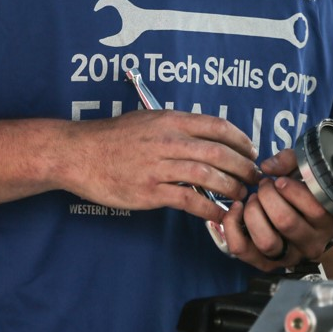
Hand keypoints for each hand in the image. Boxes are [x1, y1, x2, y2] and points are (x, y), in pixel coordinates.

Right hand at [58, 109, 258, 222]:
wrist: (78, 154)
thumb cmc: (113, 137)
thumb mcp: (148, 119)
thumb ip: (178, 126)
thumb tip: (208, 136)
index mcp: (171, 120)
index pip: (218, 127)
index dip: (241, 140)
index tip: (251, 151)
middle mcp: (168, 141)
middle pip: (219, 154)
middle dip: (243, 167)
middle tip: (254, 177)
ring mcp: (159, 167)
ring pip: (208, 177)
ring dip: (231, 188)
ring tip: (241, 195)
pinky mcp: (150, 191)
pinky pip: (189, 200)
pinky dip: (210, 208)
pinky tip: (219, 212)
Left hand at [223, 149, 332, 269]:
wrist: (305, 221)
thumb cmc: (306, 192)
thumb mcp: (305, 171)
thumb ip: (291, 161)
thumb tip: (267, 167)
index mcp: (327, 222)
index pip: (314, 209)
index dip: (292, 189)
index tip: (281, 181)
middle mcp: (311, 244)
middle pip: (285, 222)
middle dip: (268, 196)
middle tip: (265, 186)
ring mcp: (289, 257)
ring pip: (266, 241)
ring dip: (253, 213)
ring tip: (253, 199)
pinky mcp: (266, 263)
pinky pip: (242, 249)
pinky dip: (233, 226)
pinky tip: (237, 209)